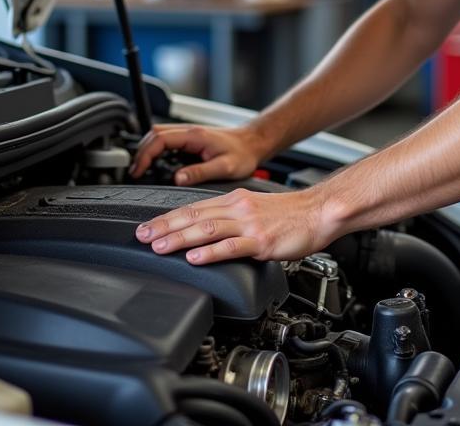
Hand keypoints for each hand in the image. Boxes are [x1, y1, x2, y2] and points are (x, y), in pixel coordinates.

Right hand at [129, 123, 263, 185]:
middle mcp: (189, 132)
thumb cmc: (243, 154)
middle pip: (154, 134)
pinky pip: (167, 140)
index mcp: (195, 136)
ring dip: (147, 150)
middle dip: (141, 152)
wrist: (254, 143)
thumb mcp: (225, 167)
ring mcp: (189, 134)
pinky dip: (156, 150)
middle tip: (135, 172)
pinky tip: (156, 164)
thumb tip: (178, 178)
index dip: (145, 155)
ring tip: (141, 169)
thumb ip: (201, 172)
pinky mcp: (191, 139)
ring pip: (159, 135)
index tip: (138, 171)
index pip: (160, 139)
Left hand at [134, 187, 331, 263]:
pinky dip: (210, 253)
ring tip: (159, 247)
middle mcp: (238, 208)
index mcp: (234, 200)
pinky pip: (231, 247)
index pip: (193, 207)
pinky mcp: (260, 240)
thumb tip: (206, 230)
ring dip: (180, 239)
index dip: (167, 218)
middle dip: (165, 227)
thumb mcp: (254, 208)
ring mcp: (248, 224)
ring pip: (207, 229)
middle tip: (141, 236)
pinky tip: (195, 258)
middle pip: (194, 216)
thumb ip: (230, 217)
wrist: (318, 212)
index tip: (146, 227)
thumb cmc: (289, 214)